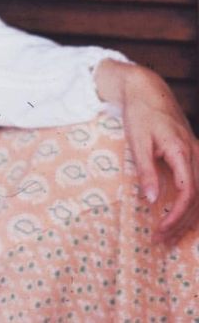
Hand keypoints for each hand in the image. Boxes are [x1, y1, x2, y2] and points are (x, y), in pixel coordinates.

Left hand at [94, 58, 198, 245]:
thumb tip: (151, 200)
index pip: (187, 192)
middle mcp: (196, 154)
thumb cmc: (140, 113)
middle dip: (181, 223)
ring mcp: (198, 154)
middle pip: (198, 198)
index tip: (160, 229)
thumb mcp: (137, 140)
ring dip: (188, 217)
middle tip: (161, 240)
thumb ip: (146, 170)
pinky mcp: (194, 154)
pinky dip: (192, 204)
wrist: (148, 90)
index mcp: (182, 151)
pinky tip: (182, 217)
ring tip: (169, 235)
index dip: (176, 215)